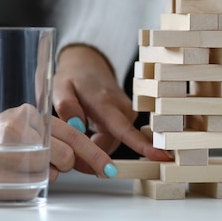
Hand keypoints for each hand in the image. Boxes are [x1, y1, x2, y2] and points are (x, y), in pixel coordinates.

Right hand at [0, 106, 112, 181]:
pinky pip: (28, 187)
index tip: (108, 169)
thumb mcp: (38, 128)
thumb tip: (93, 161)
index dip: (95, 155)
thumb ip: (64, 138)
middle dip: (66, 164)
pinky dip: (29, 185)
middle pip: (65, 157)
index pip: (75, 137)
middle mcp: (18, 129)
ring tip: (31, 164)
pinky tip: (19, 173)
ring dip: (47, 174)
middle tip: (55, 161)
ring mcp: (4, 149)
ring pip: (47, 173)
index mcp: (34, 116)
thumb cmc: (11, 136)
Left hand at [53, 45, 170, 161]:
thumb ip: (67, 107)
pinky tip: (88, 130)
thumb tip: (77, 127)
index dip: (141, 145)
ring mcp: (129, 113)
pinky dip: (99, 140)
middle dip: (89, 154)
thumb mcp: (61, 88)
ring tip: (77, 132)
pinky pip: (114, 138)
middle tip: (68, 149)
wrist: (88, 64)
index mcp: (106, 103)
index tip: (160, 156)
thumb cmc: (74, 77)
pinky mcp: (129, 117)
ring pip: (111, 143)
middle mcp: (123, 109)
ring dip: (93, 146)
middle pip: (110, 145)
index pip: (125, 130)